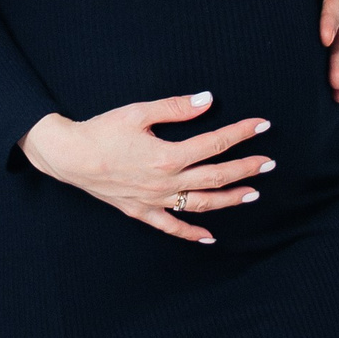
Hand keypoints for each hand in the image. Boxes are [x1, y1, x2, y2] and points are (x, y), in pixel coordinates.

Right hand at [20, 93, 273, 245]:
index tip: (261, 125)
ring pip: (201, 204)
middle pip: (215, 176)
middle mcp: (166, 182)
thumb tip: (208, 100)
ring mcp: (155, 200)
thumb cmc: (102, 130)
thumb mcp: (138, 112)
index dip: (241, 133)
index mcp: (168, 155)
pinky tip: (209, 238)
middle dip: (245, 168)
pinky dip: (191, 234)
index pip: (214, 144)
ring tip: (253, 193)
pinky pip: (170, 227)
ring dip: (229, 200)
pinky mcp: (141, 211)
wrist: (69, 156)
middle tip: (269, 162)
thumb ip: (176, 107)